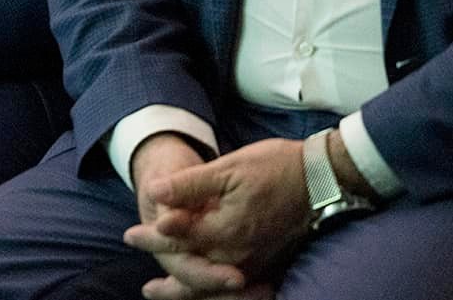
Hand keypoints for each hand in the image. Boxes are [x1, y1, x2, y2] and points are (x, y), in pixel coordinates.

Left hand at [128, 134, 263, 299]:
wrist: (322, 178)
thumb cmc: (273, 166)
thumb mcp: (227, 168)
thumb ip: (189, 186)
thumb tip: (154, 194)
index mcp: (224, 230)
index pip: (178, 239)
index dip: (151, 238)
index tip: (130, 235)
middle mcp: (238, 254)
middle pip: (195, 276)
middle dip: (169, 283)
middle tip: (146, 289)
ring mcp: (255, 261)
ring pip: (214, 286)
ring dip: (188, 292)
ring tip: (168, 295)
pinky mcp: (267, 260)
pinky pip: (235, 287)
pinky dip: (214, 290)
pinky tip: (205, 288)